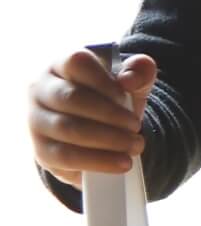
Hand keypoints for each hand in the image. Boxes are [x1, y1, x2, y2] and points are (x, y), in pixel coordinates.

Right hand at [28, 50, 153, 189]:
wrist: (98, 131)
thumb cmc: (111, 97)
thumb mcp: (131, 81)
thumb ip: (139, 71)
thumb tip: (129, 79)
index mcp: (61, 64)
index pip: (76, 63)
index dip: (104, 80)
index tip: (126, 95)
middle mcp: (41, 90)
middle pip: (71, 98)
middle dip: (110, 114)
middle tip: (136, 126)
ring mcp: (36, 121)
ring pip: (67, 128)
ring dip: (107, 139)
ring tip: (135, 145)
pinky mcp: (41, 150)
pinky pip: (65, 157)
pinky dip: (98, 161)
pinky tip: (121, 162)